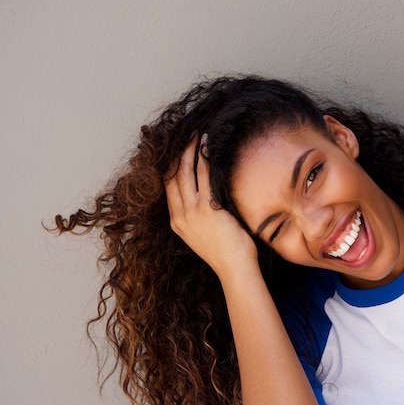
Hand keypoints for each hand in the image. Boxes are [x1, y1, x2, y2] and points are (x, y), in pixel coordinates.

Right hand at [164, 133, 257, 280]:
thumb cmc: (226, 253)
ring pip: (185, 173)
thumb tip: (208, 198)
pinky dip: (205, 159)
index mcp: (177, 222)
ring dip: (190, 151)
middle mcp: (180, 216)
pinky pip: (204, 177)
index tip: (177, 151)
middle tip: (187, 136)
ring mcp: (192, 212)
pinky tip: (207, 146)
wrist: (234, 269)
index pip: (168, 187)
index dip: (171, 166)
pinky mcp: (207, 209)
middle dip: (179, 153)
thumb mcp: (203, 235)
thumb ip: (199, 217)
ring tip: (197, 135)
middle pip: (173, 176)